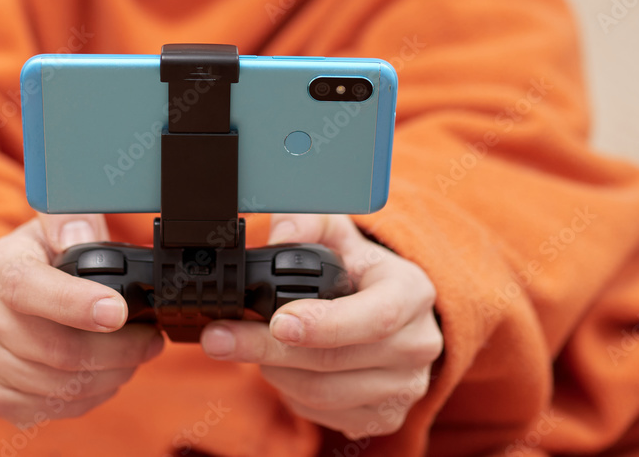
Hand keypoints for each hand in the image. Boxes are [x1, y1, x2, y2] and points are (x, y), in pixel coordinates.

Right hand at [0, 214, 163, 424]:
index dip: (76, 304)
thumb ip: (71, 219)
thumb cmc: (37, 260)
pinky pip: (50, 409)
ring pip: (59, 386)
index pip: (28, 287)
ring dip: (111, 375)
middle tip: (151, 340)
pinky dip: (90, 396)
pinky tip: (105, 374)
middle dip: (119, 350)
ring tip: (134, 356)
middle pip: (56, 350)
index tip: (120, 312)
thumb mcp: (54, 226)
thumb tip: (81, 238)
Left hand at [199, 214, 441, 438]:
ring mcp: (405, 387)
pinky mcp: (386, 416)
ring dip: (274, 371)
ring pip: (323, 393)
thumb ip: (309, 222)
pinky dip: (291, 393)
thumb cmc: (361, 270)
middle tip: (220, 338)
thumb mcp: (340, 233)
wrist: (391, 311)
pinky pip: (325, 415)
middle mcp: (418, 344)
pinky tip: (281, 368)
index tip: (276, 322)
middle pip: (335, 360)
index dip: (323, 324)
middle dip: (268, 349)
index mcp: (412, 292)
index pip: (374, 317)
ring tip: (253, 346)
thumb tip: (282, 232)